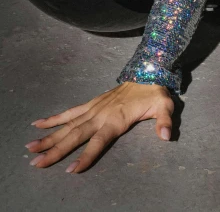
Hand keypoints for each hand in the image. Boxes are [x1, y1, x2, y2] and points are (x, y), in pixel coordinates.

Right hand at [25, 81, 173, 172]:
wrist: (147, 72)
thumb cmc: (155, 93)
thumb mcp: (164, 106)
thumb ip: (164, 122)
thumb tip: (166, 136)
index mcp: (116, 120)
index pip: (98, 142)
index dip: (86, 156)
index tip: (71, 170)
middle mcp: (100, 115)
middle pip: (75, 135)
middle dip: (56, 150)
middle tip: (36, 162)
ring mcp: (93, 108)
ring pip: (68, 125)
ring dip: (49, 137)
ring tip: (31, 148)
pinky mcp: (91, 103)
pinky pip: (70, 112)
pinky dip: (54, 119)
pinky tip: (38, 124)